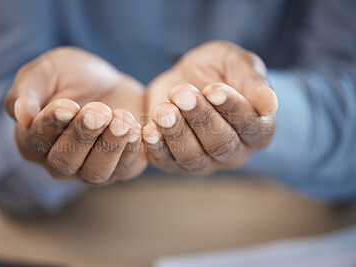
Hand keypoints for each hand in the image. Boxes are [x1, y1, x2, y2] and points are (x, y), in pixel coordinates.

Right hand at [4, 47, 146, 184]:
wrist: (110, 82)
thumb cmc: (72, 76)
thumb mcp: (46, 71)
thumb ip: (27, 90)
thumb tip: (21, 115)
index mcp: (32, 140)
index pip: (36, 141)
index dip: (52, 125)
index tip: (68, 105)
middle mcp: (57, 162)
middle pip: (65, 161)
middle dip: (83, 135)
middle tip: (98, 111)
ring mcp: (88, 170)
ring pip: (94, 172)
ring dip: (109, 146)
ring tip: (121, 119)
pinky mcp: (118, 168)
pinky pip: (122, 169)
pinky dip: (129, 150)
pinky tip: (135, 129)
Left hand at [143, 41, 276, 174]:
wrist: (185, 79)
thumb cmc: (218, 70)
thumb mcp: (235, 62)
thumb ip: (253, 79)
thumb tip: (271, 105)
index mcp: (258, 129)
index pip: (249, 125)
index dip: (231, 107)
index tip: (212, 89)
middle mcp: (234, 151)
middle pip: (220, 144)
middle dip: (200, 117)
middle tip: (181, 94)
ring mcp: (205, 161)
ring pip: (193, 157)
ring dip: (176, 133)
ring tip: (163, 110)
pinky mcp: (176, 163)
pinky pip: (167, 162)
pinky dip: (157, 148)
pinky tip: (149, 131)